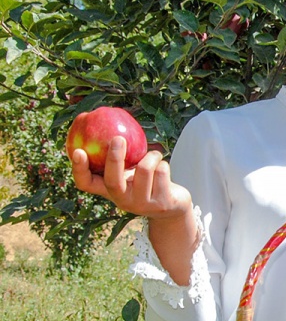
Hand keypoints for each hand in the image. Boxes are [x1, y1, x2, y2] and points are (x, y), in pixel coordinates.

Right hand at [71, 136, 190, 219]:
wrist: (172, 204)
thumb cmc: (146, 179)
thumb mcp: (129, 168)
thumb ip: (118, 153)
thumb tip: (102, 116)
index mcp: (109, 190)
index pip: (86, 184)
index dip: (79, 169)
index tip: (77, 151)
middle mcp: (122, 200)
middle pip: (112, 181)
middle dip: (114, 158)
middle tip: (118, 138)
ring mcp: (142, 204)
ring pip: (144, 169)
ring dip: (151, 155)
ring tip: (154, 155)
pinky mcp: (161, 203)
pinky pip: (161, 171)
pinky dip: (163, 162)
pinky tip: (163, 167)